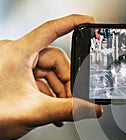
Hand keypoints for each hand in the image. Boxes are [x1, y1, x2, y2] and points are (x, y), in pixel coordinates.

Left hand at [0, 14, 101, 139]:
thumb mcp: (35, 111)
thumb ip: (68, 110)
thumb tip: (92, 109)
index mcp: (18, 53)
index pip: (51, 30)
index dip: (72, 23)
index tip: (88, 22)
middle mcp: (16, 55)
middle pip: (54, 61)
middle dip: (66, 82)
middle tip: (72, 100)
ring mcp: (15, 66)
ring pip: (48, 73)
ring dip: (58, 92)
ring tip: (60, 111)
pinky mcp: (14, 77)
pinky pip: (39, 80)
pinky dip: (48, 94)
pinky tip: (52, 109)